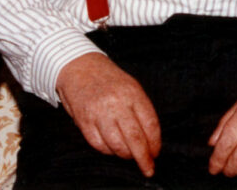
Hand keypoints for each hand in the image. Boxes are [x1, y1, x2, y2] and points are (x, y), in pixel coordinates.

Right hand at [55, 52, 160, 176]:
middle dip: (143, 157)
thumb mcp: (132, 87)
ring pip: (116, 145)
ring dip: (125, 155)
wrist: (80, 67)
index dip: (155, 143)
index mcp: (134, 94)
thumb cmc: (110, 80)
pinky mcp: (84, 121)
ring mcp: (99, 113)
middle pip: (135, 138)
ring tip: (129, 155)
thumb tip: (150, 138)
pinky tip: (112, 149)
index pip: (150, 124)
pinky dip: (107, 151)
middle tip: (148, 168)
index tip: (156, 153)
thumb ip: (141, 110)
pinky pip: (98, 144)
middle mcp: (117, 105)